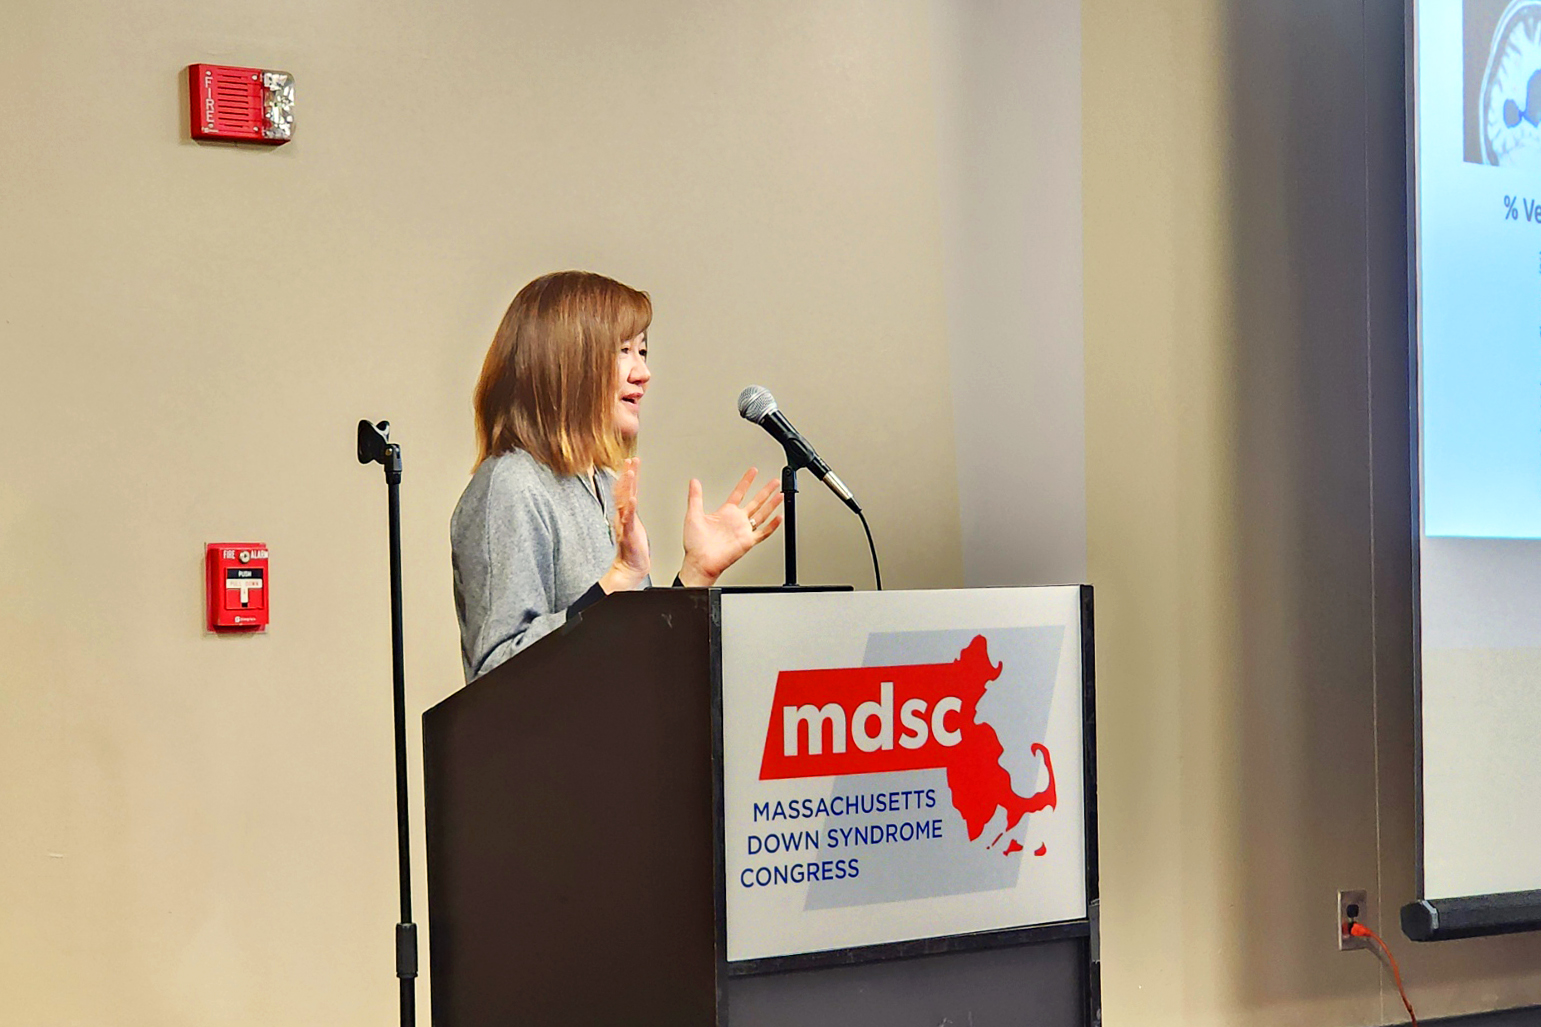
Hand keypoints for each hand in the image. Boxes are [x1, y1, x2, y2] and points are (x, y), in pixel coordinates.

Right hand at [600, 458, 649, 592]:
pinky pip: (628, 519)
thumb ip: (631, 509)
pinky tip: (632, 500)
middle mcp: (623, 515)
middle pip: (624, 491)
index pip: (627, 489)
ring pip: (624, 501)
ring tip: (630, 473)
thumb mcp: (633, 522)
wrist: (631, 565)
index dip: (629, 474)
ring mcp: (624, 523)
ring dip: (627, 487)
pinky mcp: (628, 533)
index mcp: (626, 512)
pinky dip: (630, 509)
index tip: (631, 460)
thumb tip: (632, 497)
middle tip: (630, 460)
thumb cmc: (633, 546)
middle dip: (627, 474)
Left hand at [679, 468, 782, 586]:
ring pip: (762, 514)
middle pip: (756, 502)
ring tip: (780, 495)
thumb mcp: (693, 515)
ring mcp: (743, 531)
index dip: (747, 481)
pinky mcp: (747, 541)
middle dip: (766, 491)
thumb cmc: (696, 544)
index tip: (753, 472)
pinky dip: (772, 526)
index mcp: (725, 513)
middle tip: (774, 481)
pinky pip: (763, 532)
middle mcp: (736, 521)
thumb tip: (694, 482)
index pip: (739, 493)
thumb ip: (695, 497)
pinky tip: (779, 517)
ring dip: (772, 505)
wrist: (700, 562)